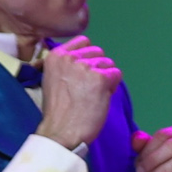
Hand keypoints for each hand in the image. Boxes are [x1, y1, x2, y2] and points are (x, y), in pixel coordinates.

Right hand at [36, 36, 121, 150]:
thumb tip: (87, 61)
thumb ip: (68, 66)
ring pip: (109, 63)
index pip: (83, 41)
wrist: (61, 130)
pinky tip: (101, 98)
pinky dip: (113, 86)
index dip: (88, 56)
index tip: (84, 73)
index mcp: (56, 55)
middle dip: (98, 67)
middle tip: (89, 87)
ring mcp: (85, 66)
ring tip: (94, 94)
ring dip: (106, 78)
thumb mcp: (54, 79)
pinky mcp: (100, 78)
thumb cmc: (58, 110)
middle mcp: (70, 57)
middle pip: (98, 51)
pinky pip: (117, 74)